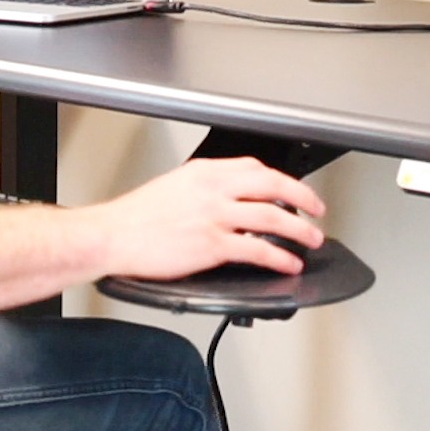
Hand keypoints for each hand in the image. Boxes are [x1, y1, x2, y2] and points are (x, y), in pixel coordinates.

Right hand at [84, 157, 326, 277]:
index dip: (282, 180)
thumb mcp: (172, 188)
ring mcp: (215, 216)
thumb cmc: (134, 218)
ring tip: (312, 240)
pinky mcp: (212, 245)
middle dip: (304, 197)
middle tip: (318, 210)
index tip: (293, 191)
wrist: (111, 235)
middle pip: (274, 185)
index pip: (255, 168)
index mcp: (204, 172)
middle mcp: (213, 189)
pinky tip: (289, 263)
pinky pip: (258, 249)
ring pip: (273, 217)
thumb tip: (225, 201)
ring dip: (299, 230)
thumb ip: (203, 191)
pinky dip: (280, 256)